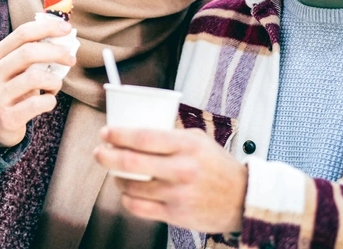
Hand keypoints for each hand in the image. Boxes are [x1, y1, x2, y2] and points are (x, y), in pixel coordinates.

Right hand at [0, 17, 73, 146]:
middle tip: (71, 58)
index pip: (22, 34)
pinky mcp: (7, 117)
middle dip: (56, 52)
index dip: (47, 28)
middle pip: (28, 52)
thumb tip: (62, 35)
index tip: (66, 29)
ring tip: (55, 85)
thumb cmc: (12, 91)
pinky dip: (51, 100)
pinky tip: (48, 100)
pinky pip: (38, 103)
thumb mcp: (14, 69)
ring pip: (35, 78)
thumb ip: (31, 53)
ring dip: (54, 80)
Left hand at [93, 127, 247, 233]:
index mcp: (187, 145)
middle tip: (99, 152)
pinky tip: (127, 193)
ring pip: (132, 186)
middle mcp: (182, 169)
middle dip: (107, 156)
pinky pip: (139, 208)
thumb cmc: (217, 166)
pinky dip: (128, 199)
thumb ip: (171, 134)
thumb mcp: (199, 141)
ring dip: (117, 179)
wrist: (243, 199)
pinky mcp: (176, 215)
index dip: (119, 134)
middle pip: (131, 161)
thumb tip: (136, 127)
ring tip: (116, 173)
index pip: (144, 137)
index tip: (105, 133)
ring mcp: (178, 194)